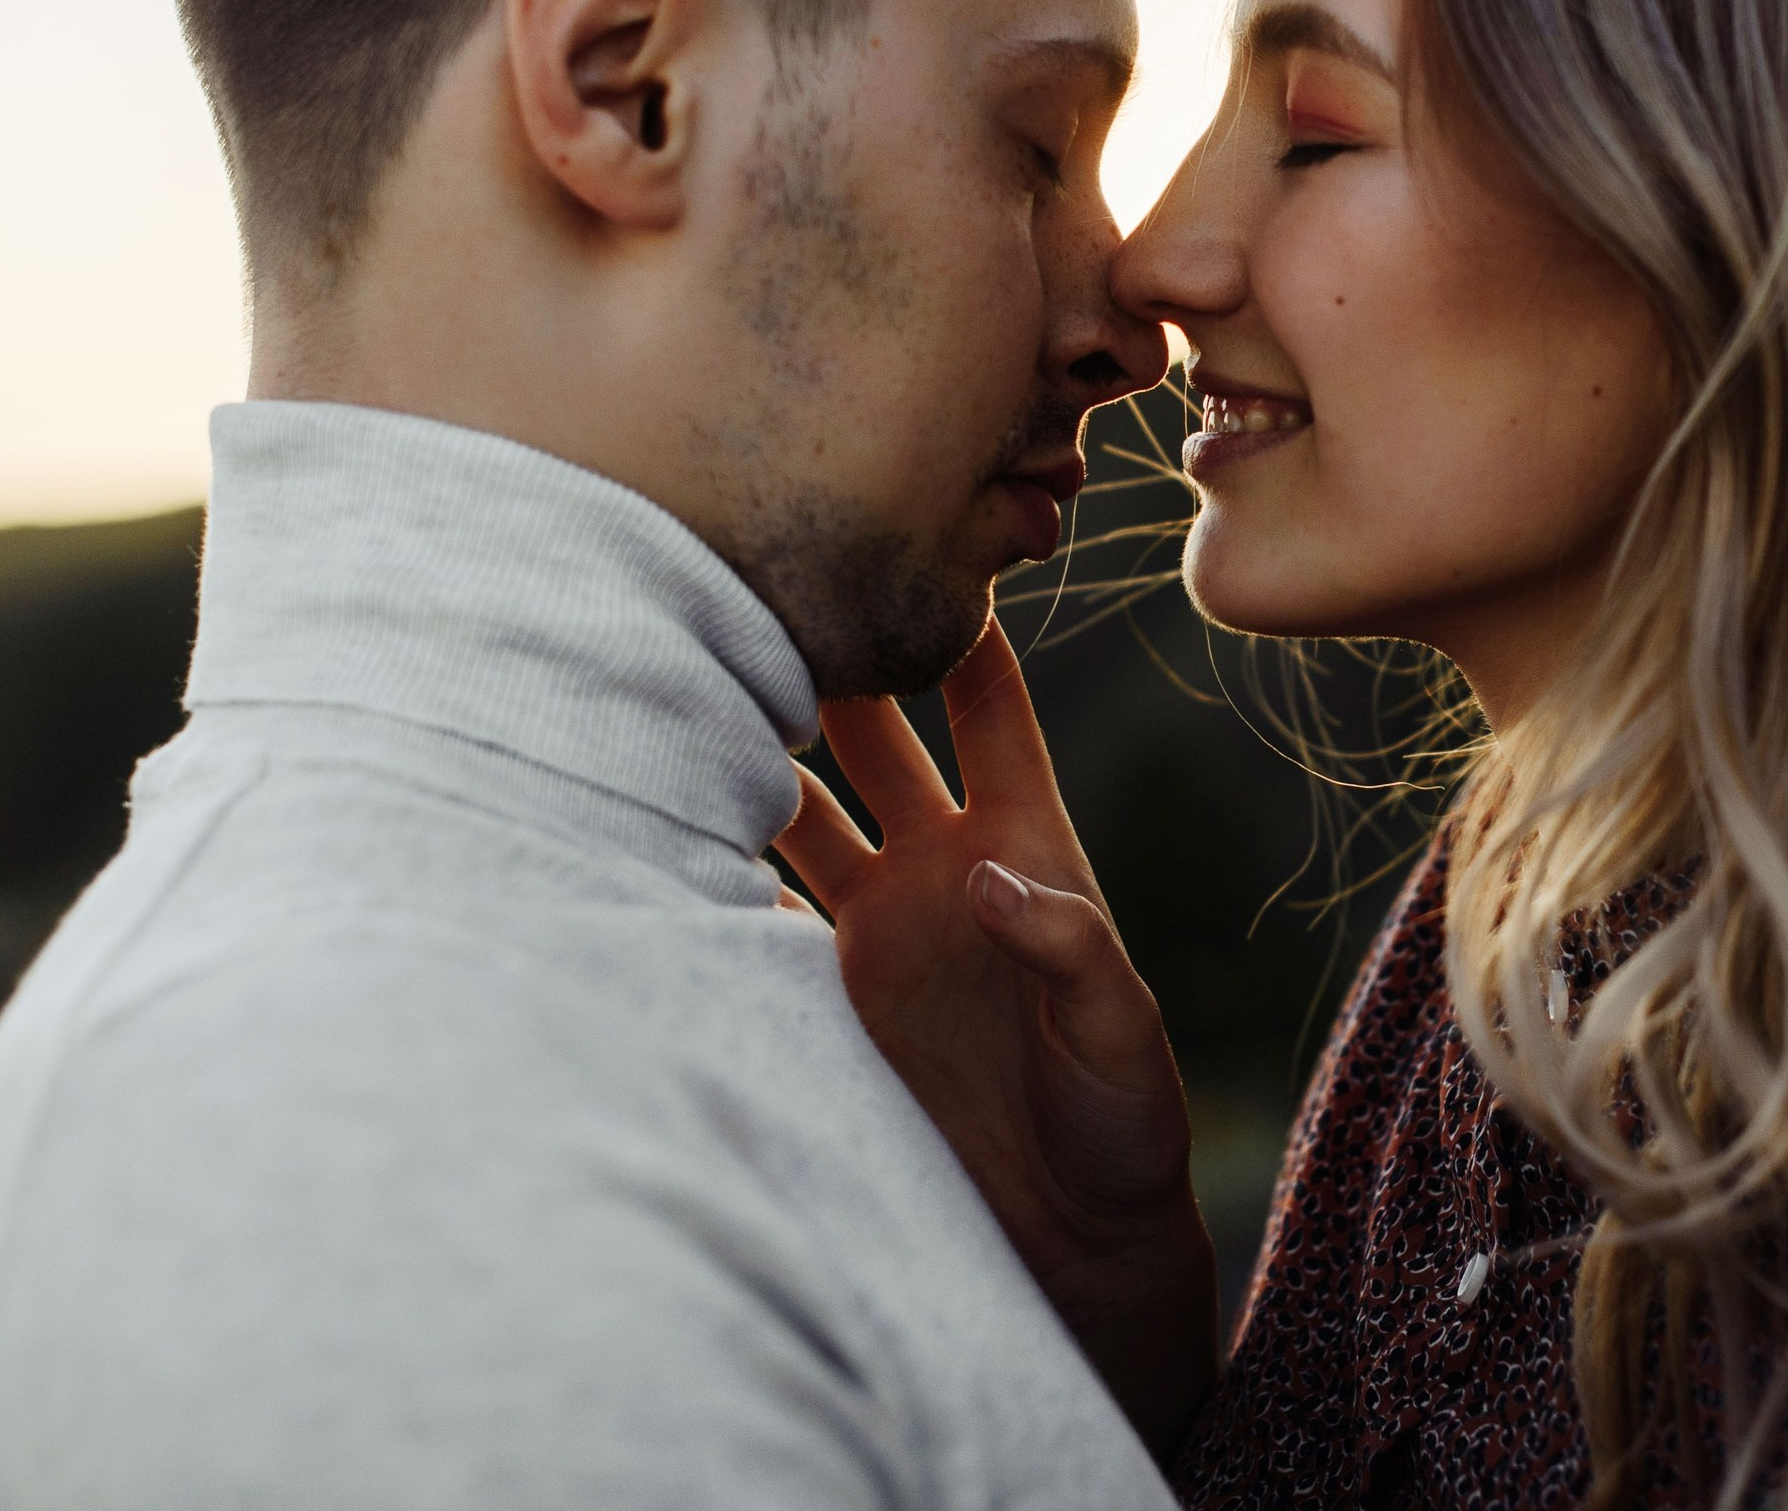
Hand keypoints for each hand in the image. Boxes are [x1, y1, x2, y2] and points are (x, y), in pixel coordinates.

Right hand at [775, 618, 1217, 1455]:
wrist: (1066, 1235)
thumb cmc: (1121, 1121)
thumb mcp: (1118, 1028)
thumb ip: (1063, 942)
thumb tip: (982, 870)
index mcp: (1027, 846)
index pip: (992, 711)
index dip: (965, 636)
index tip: (924, 553)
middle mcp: (942, 864)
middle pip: (878, 731)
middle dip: (834, 660)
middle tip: (776, 586)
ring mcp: (878, 920)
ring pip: (805, 798)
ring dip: (760, 743)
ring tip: (695, 672)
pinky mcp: (827, 985)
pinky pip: (764, 895)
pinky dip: (721, 849)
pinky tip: (666, 800)